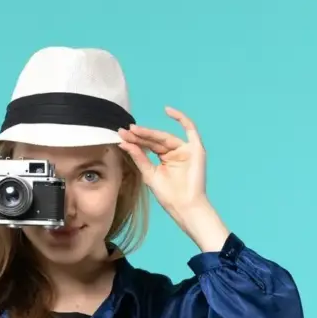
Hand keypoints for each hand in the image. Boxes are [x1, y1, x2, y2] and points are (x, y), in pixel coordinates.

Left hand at [118, 107, 228, 251]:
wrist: (184, 206)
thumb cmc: (168, 195)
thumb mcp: (149, 174)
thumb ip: (139, 157)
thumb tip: (124, 143)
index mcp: (164, 159)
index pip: (148, 146)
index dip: (135, 141)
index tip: (121, 136)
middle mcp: (175, 152)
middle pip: (155, 140)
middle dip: (139, 136)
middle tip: (124, 131)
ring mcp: (186, 150)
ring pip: (166, 136)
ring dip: (150, 132)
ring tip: (135, 129)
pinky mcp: (196, 149)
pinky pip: (190, 129)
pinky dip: (181, 118)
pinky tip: (167, 111)